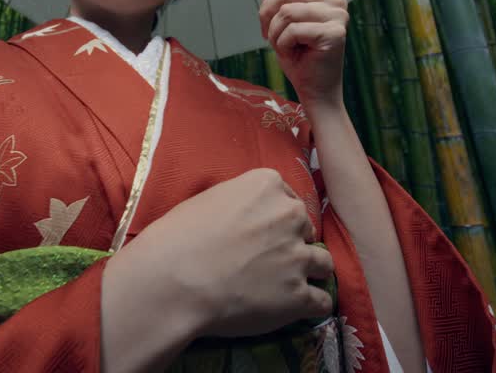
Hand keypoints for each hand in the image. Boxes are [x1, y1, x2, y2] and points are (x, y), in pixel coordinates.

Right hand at [111, 168, 334, 339]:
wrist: (171, 281)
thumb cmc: (178, 238)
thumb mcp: (209, 199)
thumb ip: (241, 202)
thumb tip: (249, 216)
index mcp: (267, 185)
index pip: (289, 200)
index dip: (276, 220)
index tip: (262, 235)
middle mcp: (289, 215)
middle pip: (307, 229)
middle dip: (292, 244)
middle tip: (267, 261)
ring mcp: (297, 257)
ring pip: (324, 263)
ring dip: (309, 273)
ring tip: (286, 285)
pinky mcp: (298, 296)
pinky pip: (322, 302)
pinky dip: (311, 306)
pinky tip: (295, 308)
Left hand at [258, 0, 348, 105]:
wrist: (315, 90)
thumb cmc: (299, 58)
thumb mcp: (285, 22)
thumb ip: (282, 0)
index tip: (266, 16)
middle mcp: (336, 2)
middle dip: (267, 16)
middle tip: (271, 36)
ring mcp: (338, 16)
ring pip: (286, 12)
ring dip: (276, 34)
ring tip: (287, 48)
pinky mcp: (335, 33)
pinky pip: (292, 30)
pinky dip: (283, 45)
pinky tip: (295, 54)